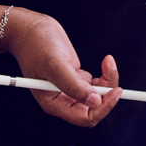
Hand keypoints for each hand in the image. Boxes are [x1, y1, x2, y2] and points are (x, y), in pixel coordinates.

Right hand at [4, 9, 120, 126]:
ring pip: (98, 95)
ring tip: (108, 62)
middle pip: (94, 108)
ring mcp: (71, 87)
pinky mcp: (76, 76)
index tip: (115, 90)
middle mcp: (63, 99)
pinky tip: (105, 62)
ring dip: (108, 81)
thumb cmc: (36, 45)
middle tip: (111, 71)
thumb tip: (94, 101)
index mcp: (55, 103)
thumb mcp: (55, 64)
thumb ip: (73, 85)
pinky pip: (97, 83)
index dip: (102, 108)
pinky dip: (105, 75)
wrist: (30, 28)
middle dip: (107, 93)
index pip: (84, 117)